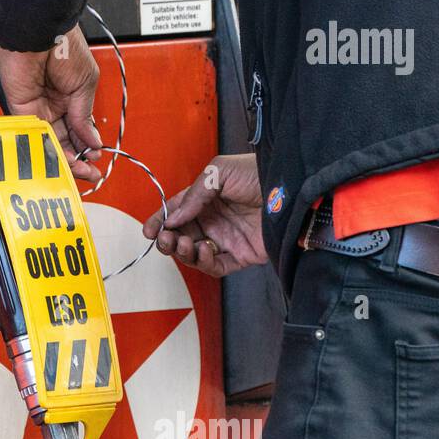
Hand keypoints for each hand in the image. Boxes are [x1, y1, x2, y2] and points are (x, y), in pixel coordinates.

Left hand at [0, 25, 102, 181]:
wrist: (40, 33)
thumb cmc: (64, 46)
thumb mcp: (86, 83)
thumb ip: (84, 115)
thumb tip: (92, 140)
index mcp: (71, 95)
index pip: (79, 128)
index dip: (87, 146)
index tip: (96, 160)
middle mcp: (53, 104)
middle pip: (64, 140)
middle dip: (77, 159)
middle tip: (89, 173)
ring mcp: (37, 109)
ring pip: (50, 143)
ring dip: (64, 160)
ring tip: (78, 172)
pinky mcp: (21, 111)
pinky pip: (33, 135)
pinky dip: (47, 149)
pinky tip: (61, 159)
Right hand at [142, 153, 266, 277]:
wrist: (290, 191)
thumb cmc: (258, 175)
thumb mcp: (219, 172)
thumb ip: (194, 194)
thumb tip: (173, 218)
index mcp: (206, 199)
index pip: (176, 213)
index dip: (160, 222)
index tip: (149, 230)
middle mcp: (214, 220)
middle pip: (180, 236)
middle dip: (168, 240)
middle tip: (166, 238)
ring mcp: (226, 239)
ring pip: (193, 254)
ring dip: (183, 252)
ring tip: (186, 243)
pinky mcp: (240, 255)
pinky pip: (216, 267)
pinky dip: (204, 263)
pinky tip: (203, 250)